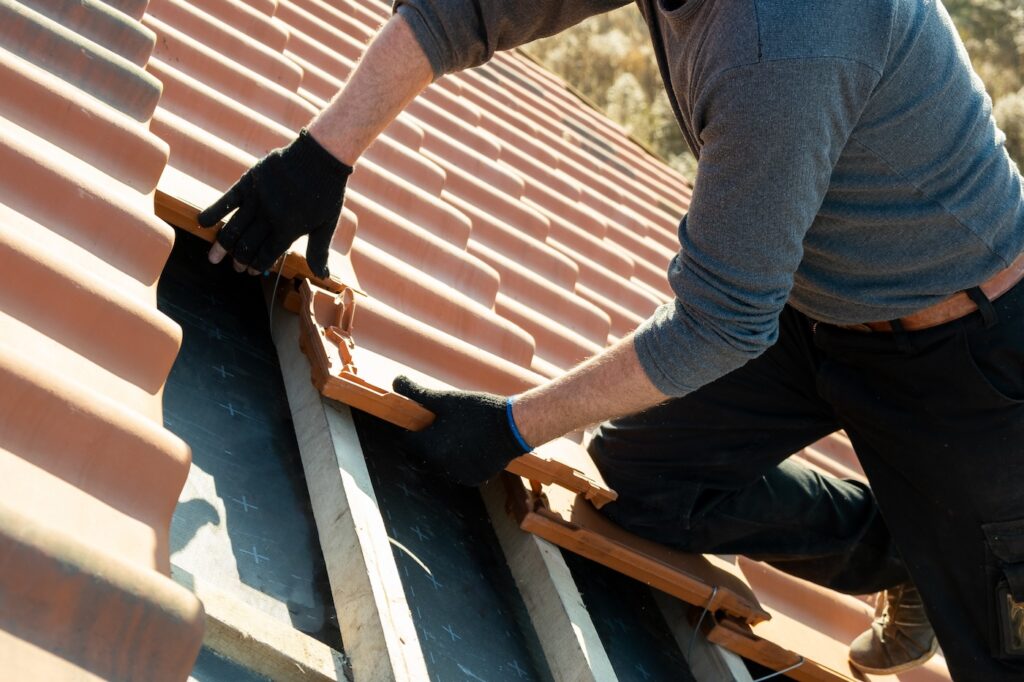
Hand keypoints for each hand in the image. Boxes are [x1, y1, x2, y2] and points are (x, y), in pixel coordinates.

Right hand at [198, 129, 352, 277]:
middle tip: (235, 267)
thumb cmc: (326, 192)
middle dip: (239, 259)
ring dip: (222, 246)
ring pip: (234, 228)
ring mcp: (257, 199)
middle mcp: (270, 217)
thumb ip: (318, 250)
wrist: (320, 155)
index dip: (256, 266)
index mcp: (289, 230)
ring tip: (214, 258)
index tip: (250, 272)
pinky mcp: (249, 182)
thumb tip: (322, 275)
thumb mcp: (327, 224)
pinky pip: (227, 200)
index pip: (266, 255)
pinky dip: (213, 212)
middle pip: (247, 245)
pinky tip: (202, 223)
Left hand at [392, 376, 531, 485]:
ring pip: (441, 466)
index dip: (412, 432)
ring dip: (444, 455)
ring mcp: (457, 475)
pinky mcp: (473, 479)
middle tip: (443, 428)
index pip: (407, 444)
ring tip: (461, 435)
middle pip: (423, 457)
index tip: (423, 423)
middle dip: (427, 445)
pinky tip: (473, 446)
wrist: (512, 426)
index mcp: (429, 447)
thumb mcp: (445, 399)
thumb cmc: (476, 410)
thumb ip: (416, 392)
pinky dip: (462, 462)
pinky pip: (459, 472)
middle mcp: (440, 466)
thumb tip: (396, 380)